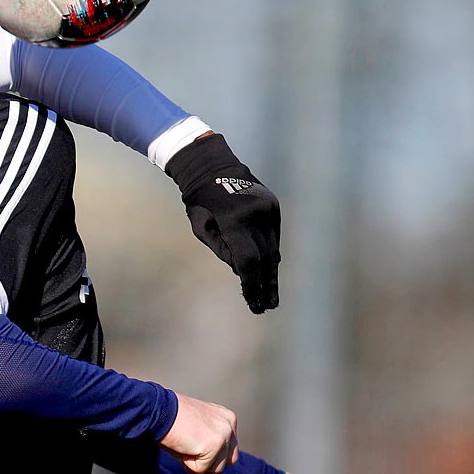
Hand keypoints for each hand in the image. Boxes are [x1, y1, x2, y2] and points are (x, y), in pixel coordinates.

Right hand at [161, 395, 236, 473]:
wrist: (159, 410)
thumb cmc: (171, 420)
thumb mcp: (195, 434)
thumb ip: (207, 453)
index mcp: (227, 419)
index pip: (228, 450)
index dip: (209, 454)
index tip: (191, 440)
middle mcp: (229, 425)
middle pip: (228, 461)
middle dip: (208, 462)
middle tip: (188, 448)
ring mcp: (223, 435)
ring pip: (217, 468)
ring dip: (198, 464)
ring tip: (185, 444)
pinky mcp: (214, 445)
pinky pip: (202, 469)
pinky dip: (188, 464)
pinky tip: (182, 446)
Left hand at [164, 133, 281, 313]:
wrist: (211, 165)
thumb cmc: (199, 201)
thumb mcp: (203, 229)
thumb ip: (224, 252)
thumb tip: (243, 273)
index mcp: (236, 220)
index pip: (247, 261)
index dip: (251, 284)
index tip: (252, 302)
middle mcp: (257, 214)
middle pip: (264, 259)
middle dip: (263, 285)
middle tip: (264, 307)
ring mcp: (268, 209)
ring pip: (273, 249)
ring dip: (271, 275)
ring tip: (270, 298)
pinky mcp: (273, 207)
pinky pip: (274, 237)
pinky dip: (271, 257)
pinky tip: (270, 275)